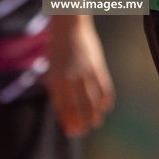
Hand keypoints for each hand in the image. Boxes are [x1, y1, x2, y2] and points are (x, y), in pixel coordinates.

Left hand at [45, 15, 114, 136]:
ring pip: (93, 102)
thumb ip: (57, 87)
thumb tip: (64, 109)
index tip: (71, 131)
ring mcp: (85, 74)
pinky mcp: (98, 68)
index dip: (67, 122)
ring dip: (95, 116)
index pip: (62, 108)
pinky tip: (105, 107)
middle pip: (78, 109)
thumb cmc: (58, 48)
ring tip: (96, 122)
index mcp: (55, 81)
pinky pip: (104, 89)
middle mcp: (69, 80)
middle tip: (84, 131)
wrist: (70, 27)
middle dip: (81, 123)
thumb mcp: (52, 68)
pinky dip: (106, 101)